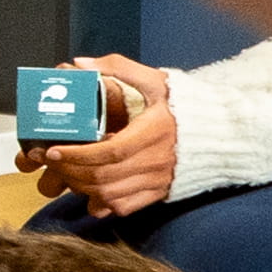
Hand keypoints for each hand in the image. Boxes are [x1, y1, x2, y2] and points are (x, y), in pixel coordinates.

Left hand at [24, 53, 176, 217]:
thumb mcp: (155, 79)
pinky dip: (102, 203)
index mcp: (154, 132)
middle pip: (104, 176)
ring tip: (64, 171)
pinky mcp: (160, 193)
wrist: (223, 132)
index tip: (53, 150)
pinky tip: (88, 190)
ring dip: (80, 187)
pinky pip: (124, 207)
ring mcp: (159, 180)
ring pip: (110, 195)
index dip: (77, 155)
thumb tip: (80, 64)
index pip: (109, 152)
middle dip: (70, 170)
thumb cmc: (185, 104)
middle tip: (49, 160)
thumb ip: (117, 67)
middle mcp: (157, 161)